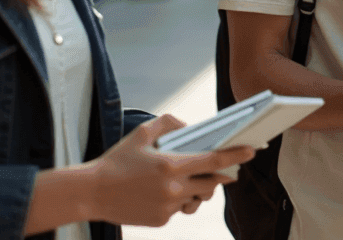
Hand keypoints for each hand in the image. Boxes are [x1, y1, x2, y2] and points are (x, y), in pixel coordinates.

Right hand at [87, 114, 255, 226]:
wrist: (90, 193)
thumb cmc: (116, 160)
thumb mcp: (141, 133)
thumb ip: (168, 123)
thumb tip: (189, 126)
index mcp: (171, 164)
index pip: (214, 160)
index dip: (236, 155)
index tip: (252, 151)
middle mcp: (173, 188)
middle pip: (212, 182)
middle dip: (221, 176)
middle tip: (226, 169)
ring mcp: (168, 207)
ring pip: (197, 198)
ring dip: (200, 189)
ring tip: (191, 181)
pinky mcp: (161, 220)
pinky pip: (180, 209)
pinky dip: (178, 200)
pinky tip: (163, 192)